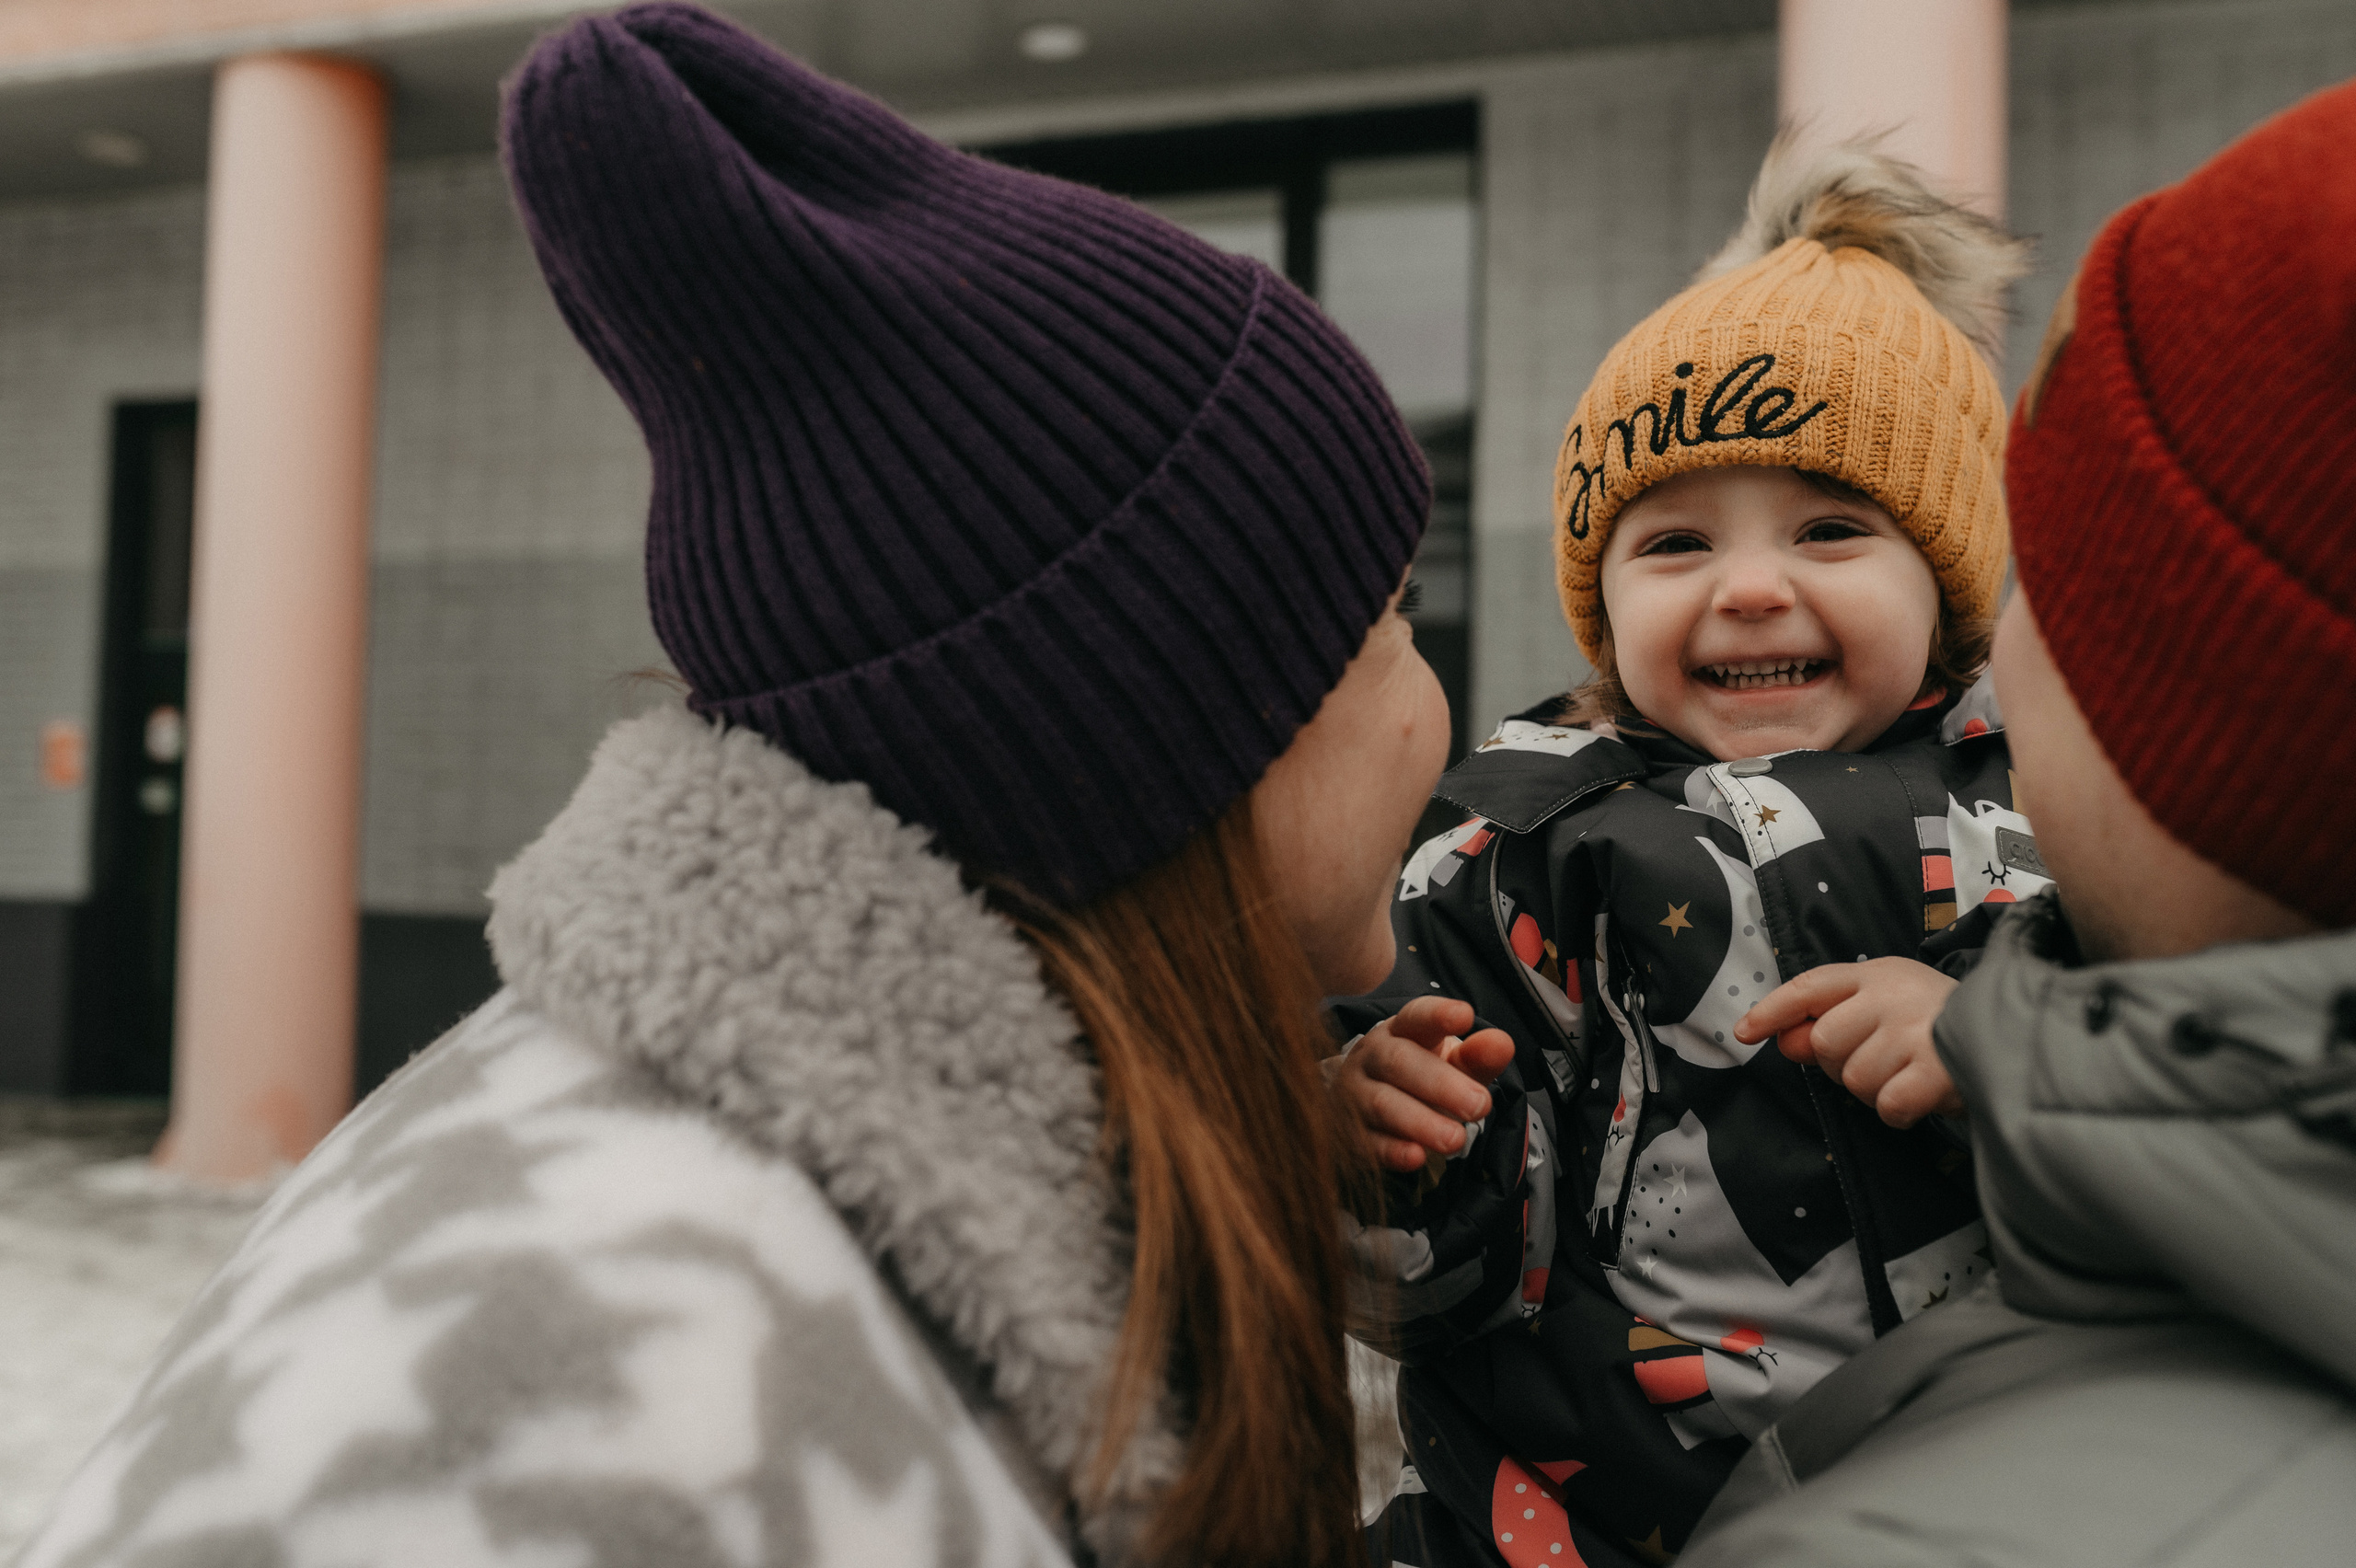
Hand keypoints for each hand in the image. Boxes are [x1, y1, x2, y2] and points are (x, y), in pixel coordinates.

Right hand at [1329, 995, 1516, 1171]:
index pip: (1418, 1016)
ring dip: (1420, 1122)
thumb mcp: (1452, 1062)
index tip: (1464, 1015)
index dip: (1439, 1015)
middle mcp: (1373, 1056)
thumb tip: (1502, 1045)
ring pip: (1382, 1103)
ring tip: (1455, 1138)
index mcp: (1402, 1030)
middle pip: (1399, 1061)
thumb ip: (1479, 1056)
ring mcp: (1357, 1094)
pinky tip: (1416, 1157)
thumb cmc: (1419, 1076)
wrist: (1364, 1102)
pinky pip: (1368, 1142)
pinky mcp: (1352, 1133)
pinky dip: (1393, 1151)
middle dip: (1440, 1084)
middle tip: (1479, 1105)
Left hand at [1734, 958, 1963, 1127]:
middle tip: (1881, 1061)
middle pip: (1825, 1043)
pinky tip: (1919, 1096)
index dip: (1772, 1010)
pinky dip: (1898, 1111)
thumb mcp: (1886, 1007)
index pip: (1810, 986)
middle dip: (1842, 1064)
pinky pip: (1886, 1105)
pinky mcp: (1936, 1070)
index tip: (1743, 1032)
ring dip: (1874, 1089)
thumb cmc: (1939, 1023)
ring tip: (1907, 1074)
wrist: (2013, 1037)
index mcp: (1876, 974)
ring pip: (1854, 1079)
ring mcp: (1914, 1032)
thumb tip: (1785, 1042)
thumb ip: (1832, 1020)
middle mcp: (1892, 996)